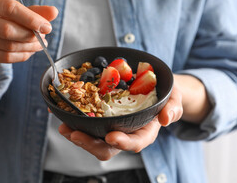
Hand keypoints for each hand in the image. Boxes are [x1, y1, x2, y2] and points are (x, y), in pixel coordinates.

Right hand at [0, 0, 57, 87]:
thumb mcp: (14, 13)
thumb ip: (34, 12)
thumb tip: (54, 11)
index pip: (10, 8)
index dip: (31, 19)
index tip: (47, 27)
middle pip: (8, 29)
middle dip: (30, 36)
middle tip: (43, 38)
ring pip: (8, 45)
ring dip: (29, 47)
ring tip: (39, 45)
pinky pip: (5, 57)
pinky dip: (22, 56)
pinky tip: (28, 52)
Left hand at [58, 84, 182, 160]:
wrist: (154, 88)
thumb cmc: (165, 96)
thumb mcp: (174, 98)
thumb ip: (173, 107)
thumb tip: (166, 119)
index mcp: (144, 133)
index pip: (134, 143)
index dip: (123, 142)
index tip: (111, 136)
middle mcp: (126, 134)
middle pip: (108, 148)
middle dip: (90, 144)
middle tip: (75, 134)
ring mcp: (112, 127)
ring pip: (94, 139)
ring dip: (78, 135)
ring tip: (64, 128)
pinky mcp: (102, 119)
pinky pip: (87, 125)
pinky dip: (74, 122)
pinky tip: (62, 116)